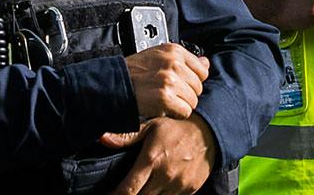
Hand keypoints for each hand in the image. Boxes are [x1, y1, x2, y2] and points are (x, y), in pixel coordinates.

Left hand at [101, 116, 216, 194]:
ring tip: (140, 189)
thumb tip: (103, 138)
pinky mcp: (189, 191)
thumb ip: (128, 136)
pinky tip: (156, 188)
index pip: (129, 189)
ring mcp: (178, 186)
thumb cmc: (177, 128)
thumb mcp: (152, 126)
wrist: (210, 134)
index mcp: (151, 160)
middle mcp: (165, 176)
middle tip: (123, 192)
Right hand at [124, 43, 209, 120]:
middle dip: (185, 94)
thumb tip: (206, 62)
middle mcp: (173, 63)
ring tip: (163, 100)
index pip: (202, 70)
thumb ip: (184, 60)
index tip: (179, 83)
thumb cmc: (133, 72)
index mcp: (173, 50)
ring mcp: (169, 80)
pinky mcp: (165, 98)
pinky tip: (162, 107)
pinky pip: (185, 111)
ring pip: (193, 101)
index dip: (191, 80)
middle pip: (198, 87)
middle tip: (168, 93)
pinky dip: (174, 114)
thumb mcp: (158, 56)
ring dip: (180, 105)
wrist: (113, 84)